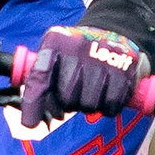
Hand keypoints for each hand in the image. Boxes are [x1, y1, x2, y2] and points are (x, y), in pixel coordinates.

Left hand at [14, 23, 147, 122]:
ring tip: (93, 91)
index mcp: (54, 43)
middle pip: (67, 98)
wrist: (115, 30)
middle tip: (75, 96)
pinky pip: (111, 104)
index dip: (33, 104)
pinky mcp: (124, 68)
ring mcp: (102, 57)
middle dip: (70, 104)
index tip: (30, 124)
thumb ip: (40, 82)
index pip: (39, 78)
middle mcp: (76, 48)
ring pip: (89, 104)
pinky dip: (109, 107)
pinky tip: (108, 94)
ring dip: (90, 105)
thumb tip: (29, 122)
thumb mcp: (55, 55)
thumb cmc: (77, 53)